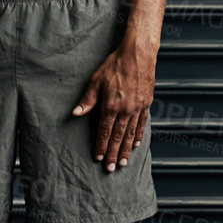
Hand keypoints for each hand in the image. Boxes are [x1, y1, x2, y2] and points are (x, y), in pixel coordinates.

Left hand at [72, 40, 155, 171]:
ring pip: (131, 134)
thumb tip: (75, 113)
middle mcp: (126, 110)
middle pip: (118, 137)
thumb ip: (88, 99)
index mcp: (111, 105)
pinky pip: (142, 124)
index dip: (102, 146)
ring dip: (127, 150)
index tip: (99, 158)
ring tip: (124, 163)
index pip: (105, 131)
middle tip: (112, 169)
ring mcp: (138, 108)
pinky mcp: (146, 103)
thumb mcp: (96, 80)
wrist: (139, 54)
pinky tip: (137, 144)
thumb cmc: (115, 65)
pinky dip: (139, 135)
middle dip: (114, 154)